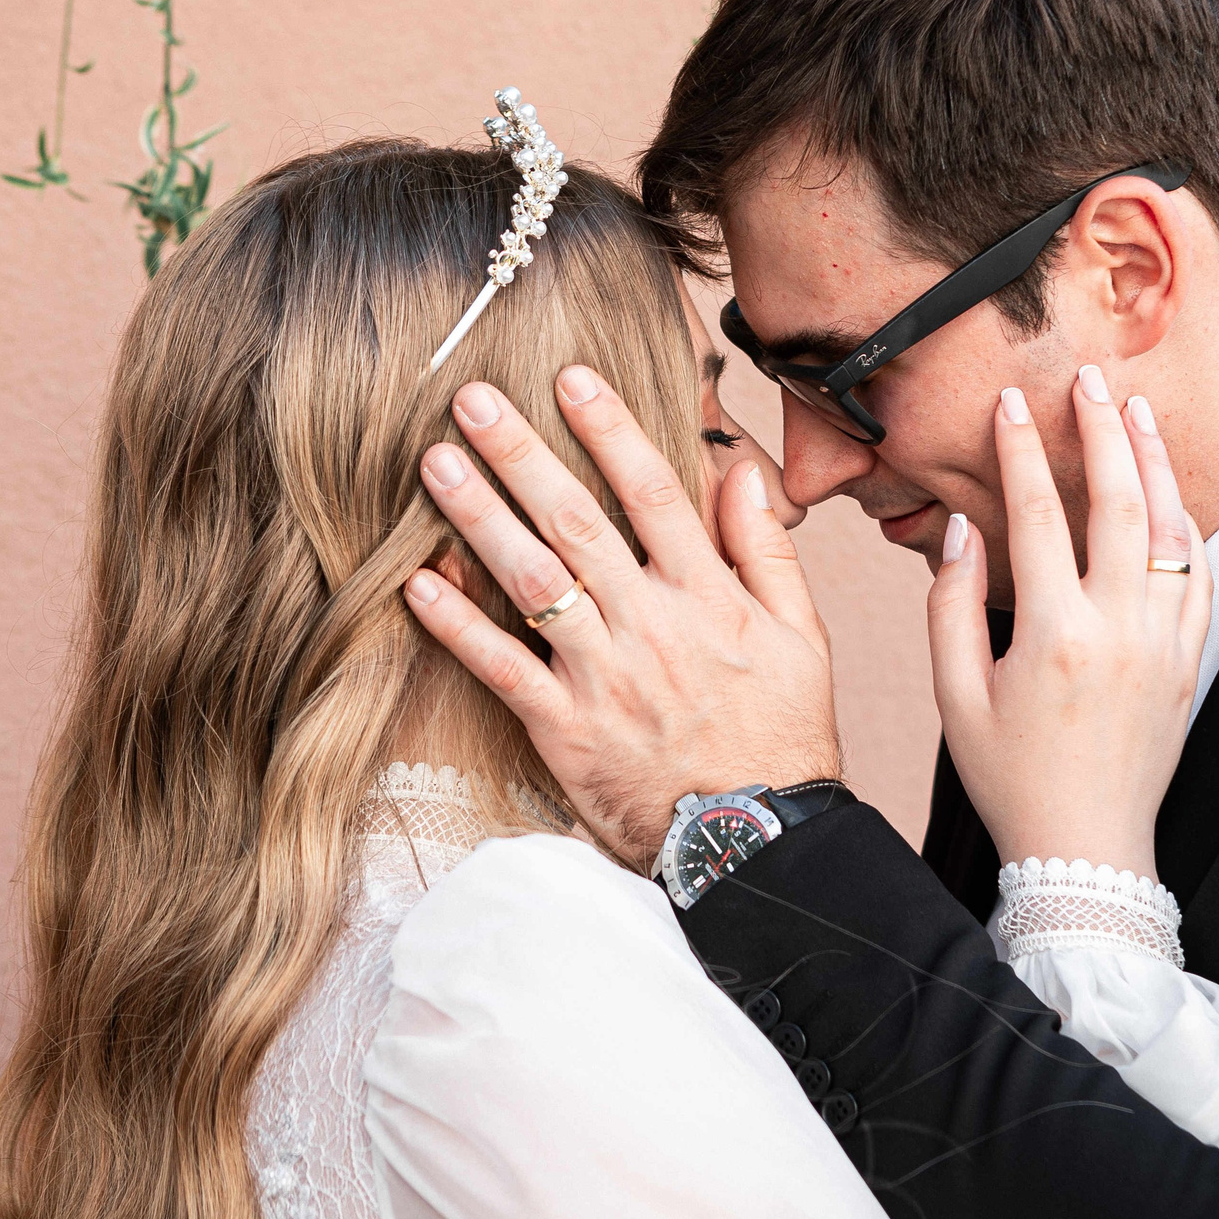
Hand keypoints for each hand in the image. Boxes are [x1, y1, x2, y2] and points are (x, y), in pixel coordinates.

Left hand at [403, 368, 841, 863]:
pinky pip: (502, 670)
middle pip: (577, 522)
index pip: (654, 493)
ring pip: (532, 583)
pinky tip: (416, 582)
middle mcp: (650, 626)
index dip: (610, 429)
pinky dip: (458, 627)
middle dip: (522, 454)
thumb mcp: (802, 637)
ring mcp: (603, 677)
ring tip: (435, 464)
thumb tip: (738, 472)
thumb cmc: (782, 737)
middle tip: (472, 399)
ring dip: (479, 519)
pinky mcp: (566, 731)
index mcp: (707, 597)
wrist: (758, 842)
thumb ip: (765, 550)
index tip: (570, 377)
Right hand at [928, 365, 1210, 882]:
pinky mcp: (1188, 662)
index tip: (1011, 402)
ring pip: (1171, 529)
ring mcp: (1163, 645)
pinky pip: (1198, 575)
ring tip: (1138, 411)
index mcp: (1052, 636)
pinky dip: (1186, 525)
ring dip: (1155, 462)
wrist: (1086, 851)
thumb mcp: (955, 699)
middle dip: (1103, 429)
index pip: (1038, 515)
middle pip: (1119, 502)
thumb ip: (949, 608)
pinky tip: (1171, 492)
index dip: (1021, 450)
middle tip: (1091, 379)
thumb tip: (963, 530)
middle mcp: (1118, 631)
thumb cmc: (1012, 779)